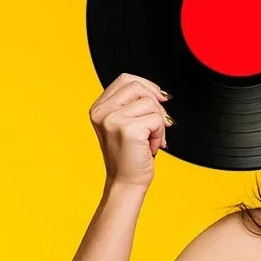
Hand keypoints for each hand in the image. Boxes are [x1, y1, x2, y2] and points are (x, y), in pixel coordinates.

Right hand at [89, 73, 173, 188]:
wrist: (126, 182)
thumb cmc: (130, 156)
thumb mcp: (127, 124)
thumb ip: (135, 105)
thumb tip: (162, 93)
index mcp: (99, 108)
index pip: (126, 79)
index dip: (147, 86)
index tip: (160, 99)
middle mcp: (101, 111)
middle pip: (139, 87)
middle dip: (156, 106)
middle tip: (155, 127)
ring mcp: (112, 119)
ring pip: (151, 103)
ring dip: (158, 124)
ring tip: (149, 141)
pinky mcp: (127, 129)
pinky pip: (157, 120)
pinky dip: (160, 134)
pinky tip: (150, 147)